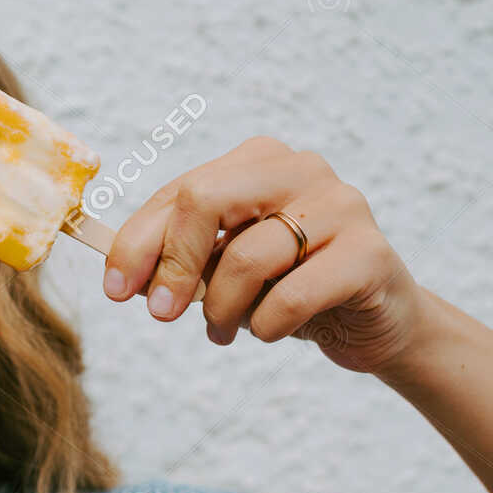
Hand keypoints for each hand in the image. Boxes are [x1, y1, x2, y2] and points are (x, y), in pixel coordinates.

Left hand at [100, 135, 425, 374]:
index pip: (179, 193)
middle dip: (174, 264)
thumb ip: (182, 258)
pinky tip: (269, 330)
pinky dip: (266, 325)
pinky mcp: (369, 254)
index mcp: (259, 161)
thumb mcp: (227, 268)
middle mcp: (301, 169)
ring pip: (246, 257)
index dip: (137, 243)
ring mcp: (341, 205)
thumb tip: (123, 276)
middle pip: (205, 200)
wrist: (377, 322)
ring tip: (224, 331)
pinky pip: (291, 296)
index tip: (116, 290)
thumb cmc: (291, 287)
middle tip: (162, 314)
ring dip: (222, 309)